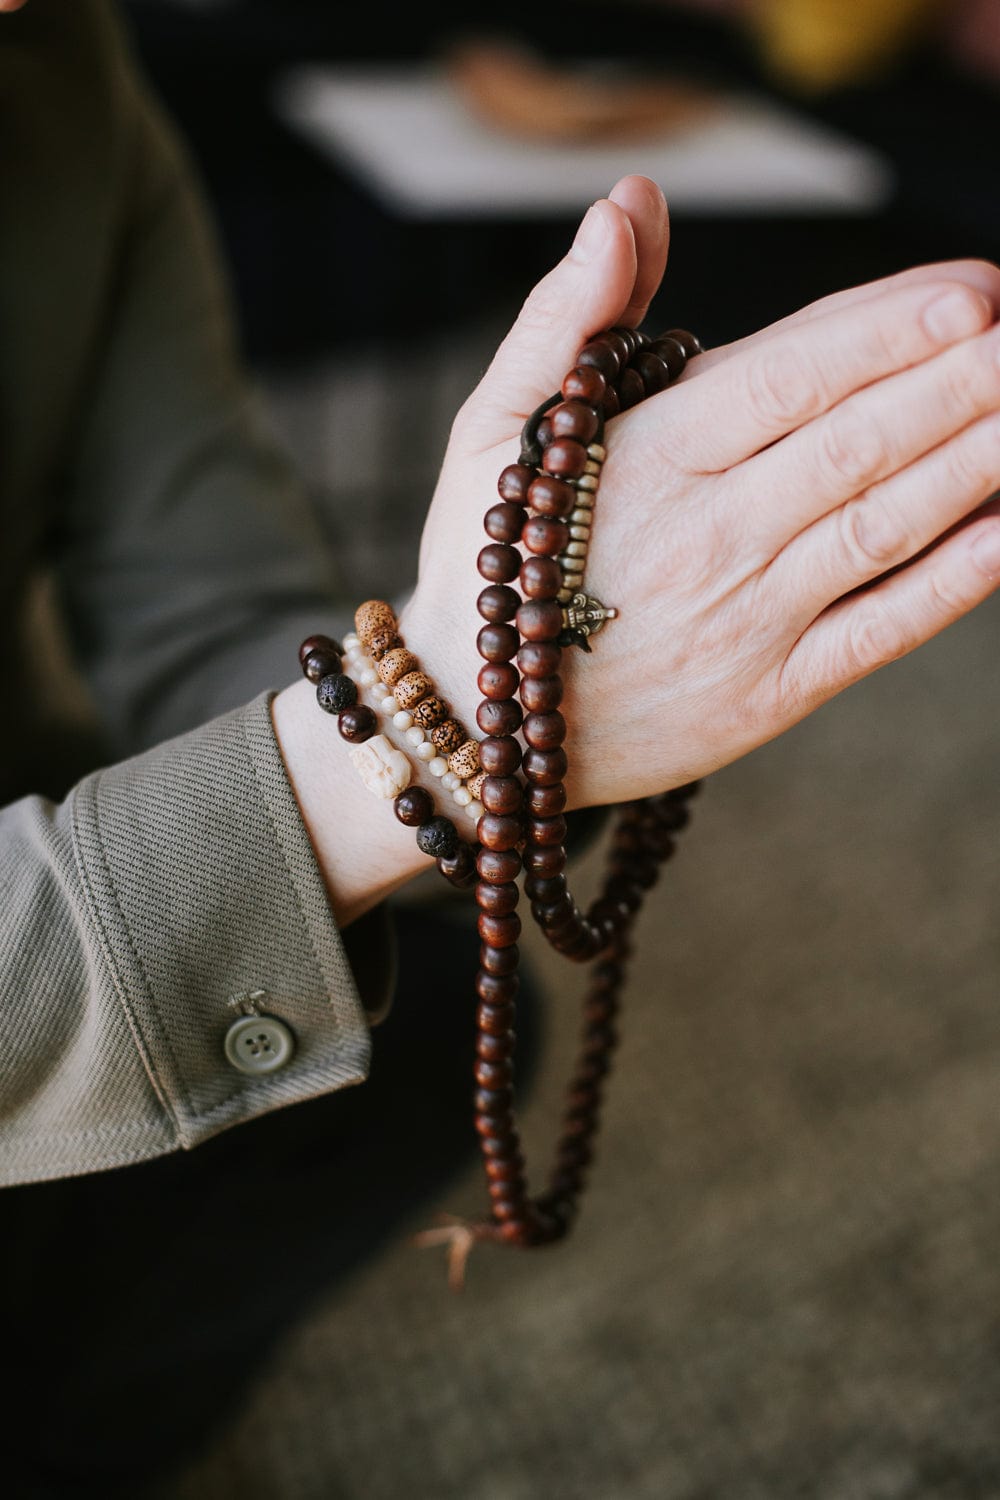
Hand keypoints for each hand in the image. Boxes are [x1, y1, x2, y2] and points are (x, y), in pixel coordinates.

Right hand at [402, 177, 999, 806]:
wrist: (477, 725)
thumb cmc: (492, 555)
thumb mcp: (493, 426)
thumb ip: (565, 316)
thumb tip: (627, 205)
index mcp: (647, 460)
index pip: (790, 376)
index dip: (886, 330)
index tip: (973, 291)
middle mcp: (708, 537)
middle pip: (856, 444)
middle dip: (959, 383)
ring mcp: (747, 622)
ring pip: (883, 527)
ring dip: (974, 465)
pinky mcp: (770, 695)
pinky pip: (877, 633)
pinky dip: (952, 585)